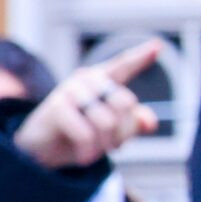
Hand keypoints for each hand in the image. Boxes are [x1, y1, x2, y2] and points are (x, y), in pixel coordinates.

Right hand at [11, 41, 162, 169]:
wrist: (42, 149)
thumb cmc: (81, 134)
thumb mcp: (112, 131)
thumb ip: (135, 123)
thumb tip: (150, 122)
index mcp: (103, 80)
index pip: (124, 65)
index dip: (141, 56)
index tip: (158, 45)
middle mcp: (87, 79)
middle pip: (126, 104)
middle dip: (123, 133)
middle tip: (112, 146)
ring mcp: (71, 90)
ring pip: (108, 122)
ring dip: (105, 145)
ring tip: (94, 150)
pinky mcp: (57, 107)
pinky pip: (87, 134)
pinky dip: (90, 151)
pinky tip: (84, 156)